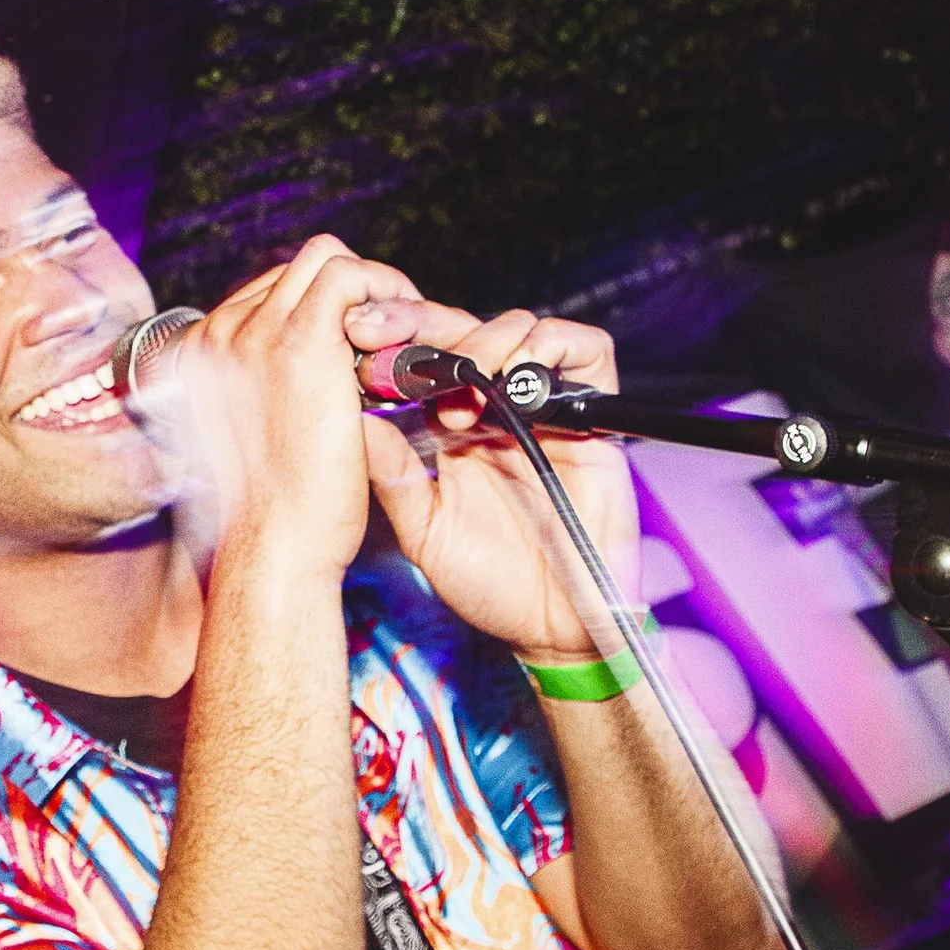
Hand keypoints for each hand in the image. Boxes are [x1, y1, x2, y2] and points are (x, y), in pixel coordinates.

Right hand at [176, 237, 422, 576]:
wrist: (274, 547)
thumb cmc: (273, 514)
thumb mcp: (251, 441)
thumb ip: (263, 396)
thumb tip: (304, 377)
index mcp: (198, 357)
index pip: (268, 296)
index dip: (323, 311)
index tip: (360, 343)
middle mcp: (216, 334)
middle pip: (296, 269)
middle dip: (351, 292)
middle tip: (393, 333)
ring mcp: (252, 332)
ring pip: (325, 259)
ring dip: (373, 287)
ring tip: (405, 330)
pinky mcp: (297, 341)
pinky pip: (348, 275)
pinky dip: (385, 290)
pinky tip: (406, 331)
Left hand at [351, 306, 639, 662]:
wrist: (549, 627)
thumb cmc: (487, 584)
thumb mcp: (423, 529)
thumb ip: (394, 476)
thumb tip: (356, 420)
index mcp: (453, 426)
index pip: (424, 358)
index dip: (393, 339)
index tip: (356, 333)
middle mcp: (498, 408)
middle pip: (466, 332)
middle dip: (423, 322)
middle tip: (385, 332)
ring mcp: (545, 408)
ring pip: (520, 331)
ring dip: (483, 344)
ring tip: (458, 389)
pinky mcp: (593, 417)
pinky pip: (586, 352)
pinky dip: (553, 346)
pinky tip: (517, 375)